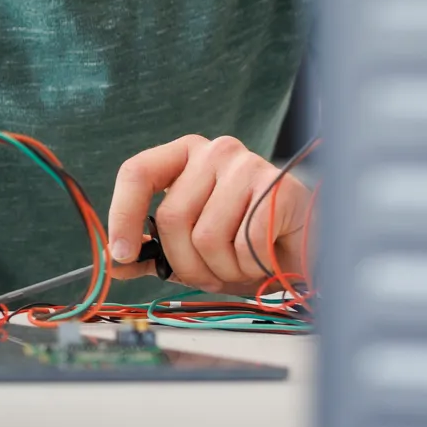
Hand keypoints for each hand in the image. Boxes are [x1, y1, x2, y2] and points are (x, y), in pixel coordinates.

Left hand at [106, 135, 310, 294]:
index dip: (121, 216)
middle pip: (170, 217)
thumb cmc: (250, 246)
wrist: (313, 249)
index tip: (120, 254)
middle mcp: (214, 151)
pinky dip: (250, 266)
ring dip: (221, 268)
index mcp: (186, 157)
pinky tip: (264, 260)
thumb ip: (153, 252)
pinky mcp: (278, 187)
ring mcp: (247, 164)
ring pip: (205, 235)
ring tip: (241, 264)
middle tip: (210, 275)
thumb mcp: (193, 250)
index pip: (137, 173)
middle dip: (186, 263)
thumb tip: (113, 262)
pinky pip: (243, 243)